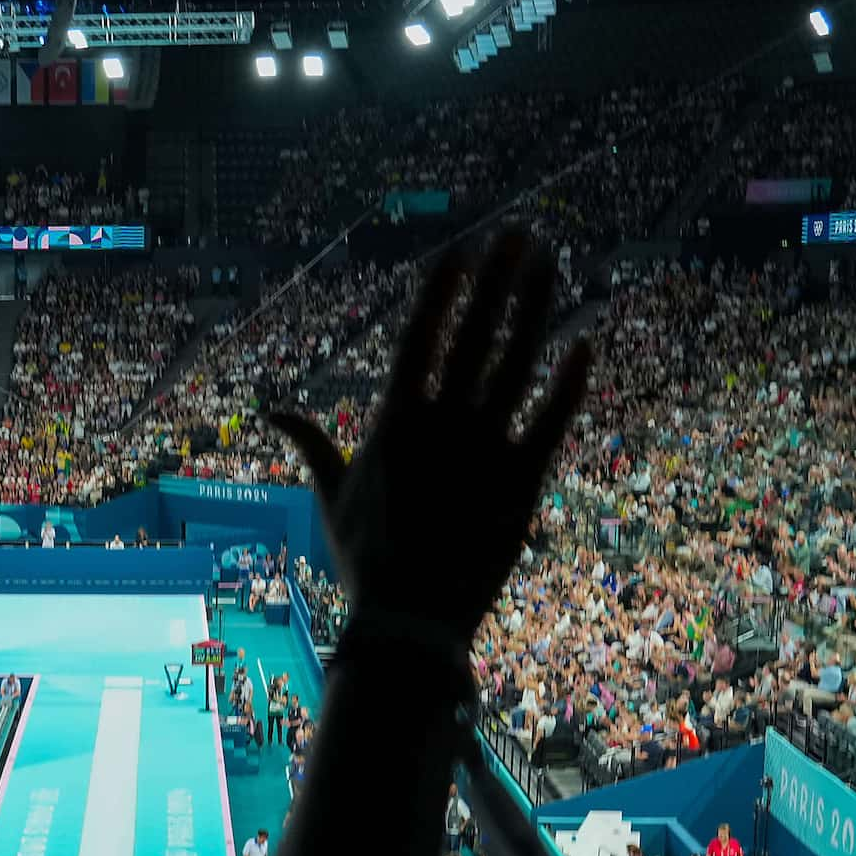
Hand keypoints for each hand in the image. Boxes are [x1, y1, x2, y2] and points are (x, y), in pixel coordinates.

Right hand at [270, 228, 590, 636]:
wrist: (412, 622)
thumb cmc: (367, 562)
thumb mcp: (331, 498)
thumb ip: (311, 445)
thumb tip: (272, 411)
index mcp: (395, 422)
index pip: (421, 337)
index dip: (443, 290)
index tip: (463, 248)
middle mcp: (443, 425)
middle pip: (476, 334)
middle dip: (499, 279)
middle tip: (522, 233)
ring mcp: (486, 450)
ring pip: (519, 362)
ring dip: (536, 306)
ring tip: (551, 261)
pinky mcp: (523, 481)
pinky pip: (552, 420)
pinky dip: (569, 382)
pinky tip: (583, 344)